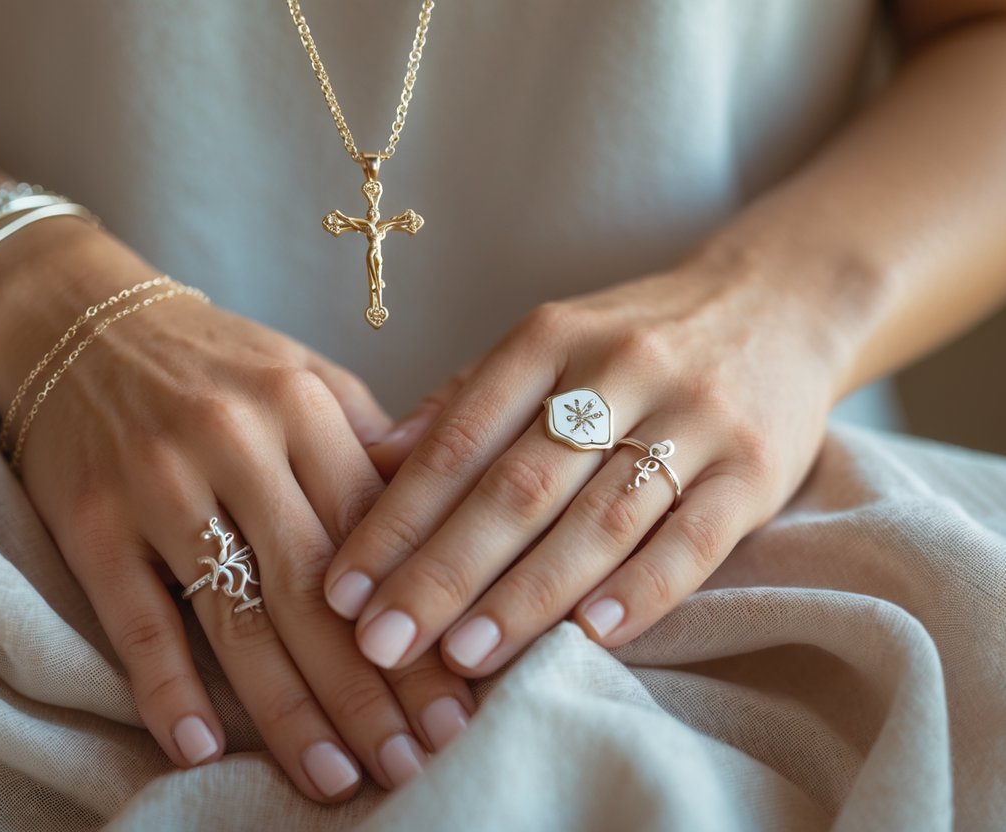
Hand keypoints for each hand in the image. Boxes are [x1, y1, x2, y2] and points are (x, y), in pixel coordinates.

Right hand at [0, 222, 473, 800]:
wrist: (77, 317)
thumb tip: (447, 532)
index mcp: (303, 407)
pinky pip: (136, 619)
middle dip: (372, 690)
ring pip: (237, 619)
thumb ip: (370, 448)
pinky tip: (202, 751)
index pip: (378, 538)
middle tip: (416, 765)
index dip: (422, 626)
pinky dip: (167, 690)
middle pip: (316, 592)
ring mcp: (157, 484)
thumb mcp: (303, 376)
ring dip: (291, 712)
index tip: (463, 703)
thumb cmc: (213, 361)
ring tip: (339, 780)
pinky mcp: (89, 522)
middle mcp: (235, 443)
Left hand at [325, 262, 841, 675]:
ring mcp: (694, 417)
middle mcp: (618, 369)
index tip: (342, 589)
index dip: (396, 520)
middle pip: (517, 487)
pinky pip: (693, 538)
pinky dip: (641, 591)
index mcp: (548, 337)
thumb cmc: (635, 339)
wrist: (780, 299)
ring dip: (526, 595)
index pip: (458, 441)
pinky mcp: (758, 466)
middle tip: (381, 643)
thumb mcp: (547, 343)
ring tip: (463, 658)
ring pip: (598, 518)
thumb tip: (371, 465)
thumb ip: (464, 403)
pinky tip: (590, 639)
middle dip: (442, 573)